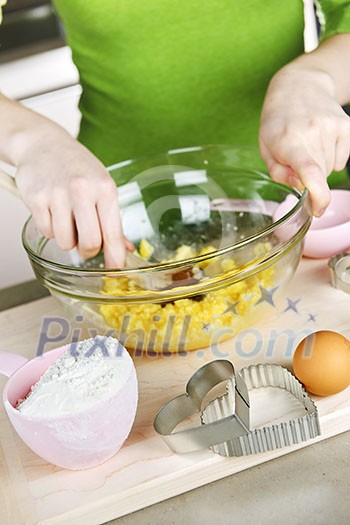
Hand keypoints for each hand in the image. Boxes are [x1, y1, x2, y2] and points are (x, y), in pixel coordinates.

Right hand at [14, 123, 126, 266]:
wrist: (44, 143)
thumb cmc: (77, 167)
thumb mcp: (102, 186)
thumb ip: (111, 219)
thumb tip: (125, 249)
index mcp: (105, 188)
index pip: (113, 233)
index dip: (115, 257)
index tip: (116, 272)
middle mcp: (83, 190)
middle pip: (90, 244)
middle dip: (88, 251)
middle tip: (85, 242)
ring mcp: (57, 194)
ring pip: (66, 242)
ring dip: (67, 239)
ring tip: (67, 219)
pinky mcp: (36, 198)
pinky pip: (47, 232)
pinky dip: (51, 228)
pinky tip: (52, 210)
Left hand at [259, 65, 349, 215]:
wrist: (298, 88)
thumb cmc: (278, 123)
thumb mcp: (266, 149)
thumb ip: (280, 173)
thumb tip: (300, 186)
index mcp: (289, 141)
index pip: (309, 170)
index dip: (318, 194)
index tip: (318, 209)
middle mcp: (313, 132)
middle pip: (320, 176)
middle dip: (310, 177)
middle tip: (297, 156)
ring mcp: (333, 127)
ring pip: (331, 169)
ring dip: (320, 165)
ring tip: (309, 145)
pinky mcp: (347, 126)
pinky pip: (342, 160)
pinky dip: (332, 157)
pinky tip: (321, 141)